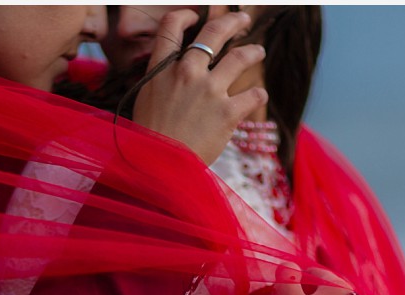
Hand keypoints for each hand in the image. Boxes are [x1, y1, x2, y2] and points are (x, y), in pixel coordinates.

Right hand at [131, 10, 267, 163]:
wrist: (159, 168)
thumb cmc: (150, 139)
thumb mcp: (146, 101)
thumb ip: (162, 81)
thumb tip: (174, 73)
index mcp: (162, 70)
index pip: (171, 27)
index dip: (185, 16)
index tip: (195, 16)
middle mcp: (187, 73)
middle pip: (214, 32)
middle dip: (233, 22)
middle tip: (242, 20)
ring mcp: (209, 91)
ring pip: (240, 57)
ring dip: (253, 51)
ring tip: (258, 51)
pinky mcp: (228, 113)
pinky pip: (253, 94)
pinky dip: (258, 93)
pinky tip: (259, 95)